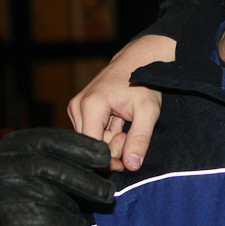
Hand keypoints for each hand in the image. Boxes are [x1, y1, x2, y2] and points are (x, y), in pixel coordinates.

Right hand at [0, 129, 114, 225]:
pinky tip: (74, 223)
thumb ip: (65, 155)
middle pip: (60, 170)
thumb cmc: (24, 182)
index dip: (86, 148)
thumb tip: (109, 156)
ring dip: (75, 205)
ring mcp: (4, 191)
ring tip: (84, 210)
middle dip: (89, 183)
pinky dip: (68, 222)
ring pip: (56, 197)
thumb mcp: (37, 159)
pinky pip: (49, 221)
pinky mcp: (6, 218)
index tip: (106, 158)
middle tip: (109, 193)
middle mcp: (8, 163)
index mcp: (18, 142)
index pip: (59, 141)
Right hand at [68, 35, 173, 170]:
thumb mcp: (148, 111)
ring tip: (125, 123)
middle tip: (130, 132)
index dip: (110, 160)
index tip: (127, 159)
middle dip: (112, 148)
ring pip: (91, 140)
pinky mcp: (78, 108)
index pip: (93, 149)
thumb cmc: (144, 83)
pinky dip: (106, 132)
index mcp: (91, 106)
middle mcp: (77, 106)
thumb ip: (140, 139)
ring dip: (110, 140)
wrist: (137, 60)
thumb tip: (132, 165)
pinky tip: (117, 120)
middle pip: (91, 145)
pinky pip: (90, 131)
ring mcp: (76, 106)